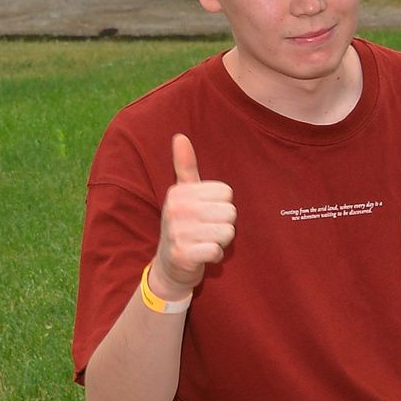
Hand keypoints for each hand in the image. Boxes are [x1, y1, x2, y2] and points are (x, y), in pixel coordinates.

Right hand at [154, 134, 234, 296]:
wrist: (170, 264)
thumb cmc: (184, 225)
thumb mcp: (183, 194)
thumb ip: (185, 166)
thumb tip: (180, 136)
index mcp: (179, 192)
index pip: (227, 193)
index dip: (222, 206)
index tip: (205, 214)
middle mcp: (176, 209)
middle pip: (231, 212)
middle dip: (224, 224)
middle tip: (205, 231)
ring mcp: (177, 232)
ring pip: (228, 232)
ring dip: (221, 241)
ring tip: (203, 242)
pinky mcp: (183, 254)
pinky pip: (218, 251)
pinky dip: (215, 256)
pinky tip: (201, 255)